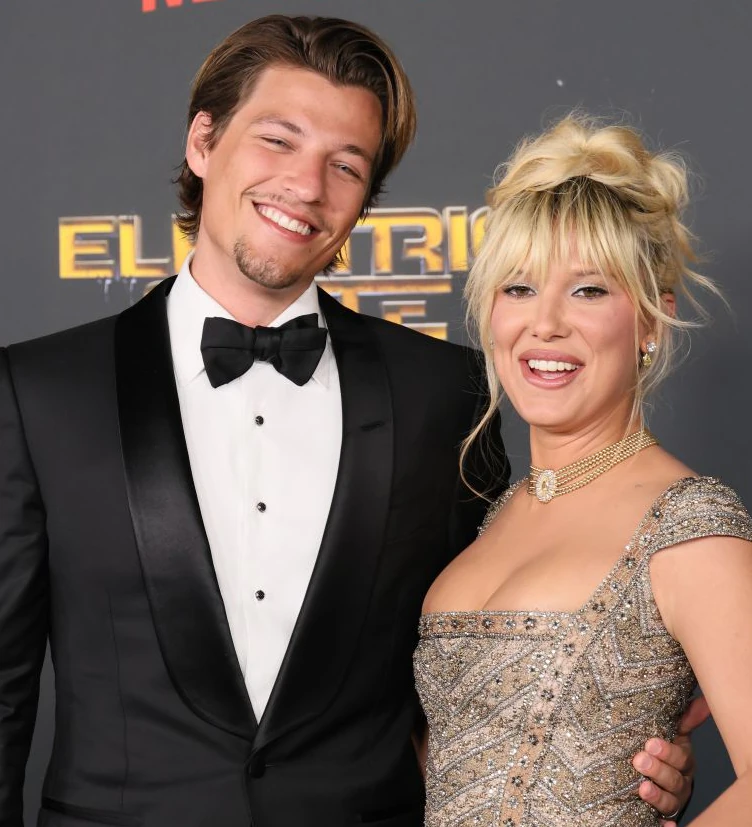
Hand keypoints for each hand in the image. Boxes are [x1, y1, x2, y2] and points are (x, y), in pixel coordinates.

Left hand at [632, 695, 710, 823]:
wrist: (657, 776)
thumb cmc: (664, 750)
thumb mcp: (674, 734)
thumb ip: (685, 719)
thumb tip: (703, 700)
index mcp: (683, 762)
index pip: (680, 758)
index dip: (667, 752)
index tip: (651, 743)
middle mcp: (679, 783)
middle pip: (673, 780)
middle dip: (657, 771)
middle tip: (639, 760)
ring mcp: (670, 800)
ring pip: (668, 802)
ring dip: (656, 796)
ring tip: (642, 788)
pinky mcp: (660, 814)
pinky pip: (663, 823)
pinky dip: (664, 825)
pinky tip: (664, 824)